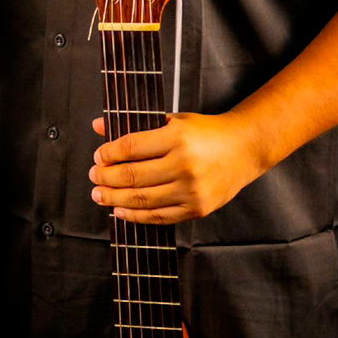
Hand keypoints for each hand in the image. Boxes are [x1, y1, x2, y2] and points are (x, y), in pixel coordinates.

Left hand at [88, 111, 260, 224]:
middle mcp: (184, 165)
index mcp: (177, 137)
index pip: (131, 147)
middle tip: (93, 176)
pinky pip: (160, 217)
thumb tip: (98, 126)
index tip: (97, 156)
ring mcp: (192, 190)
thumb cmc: (205, 132)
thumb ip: (135, 125)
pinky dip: (136, 216)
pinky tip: (121, 210)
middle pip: (133, 175)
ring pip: (143, 199)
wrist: (244, 148)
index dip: (108, 153)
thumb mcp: (172, 120)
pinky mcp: (198, 209)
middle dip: (106, 177)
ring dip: (115, 198)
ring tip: (100, 194)